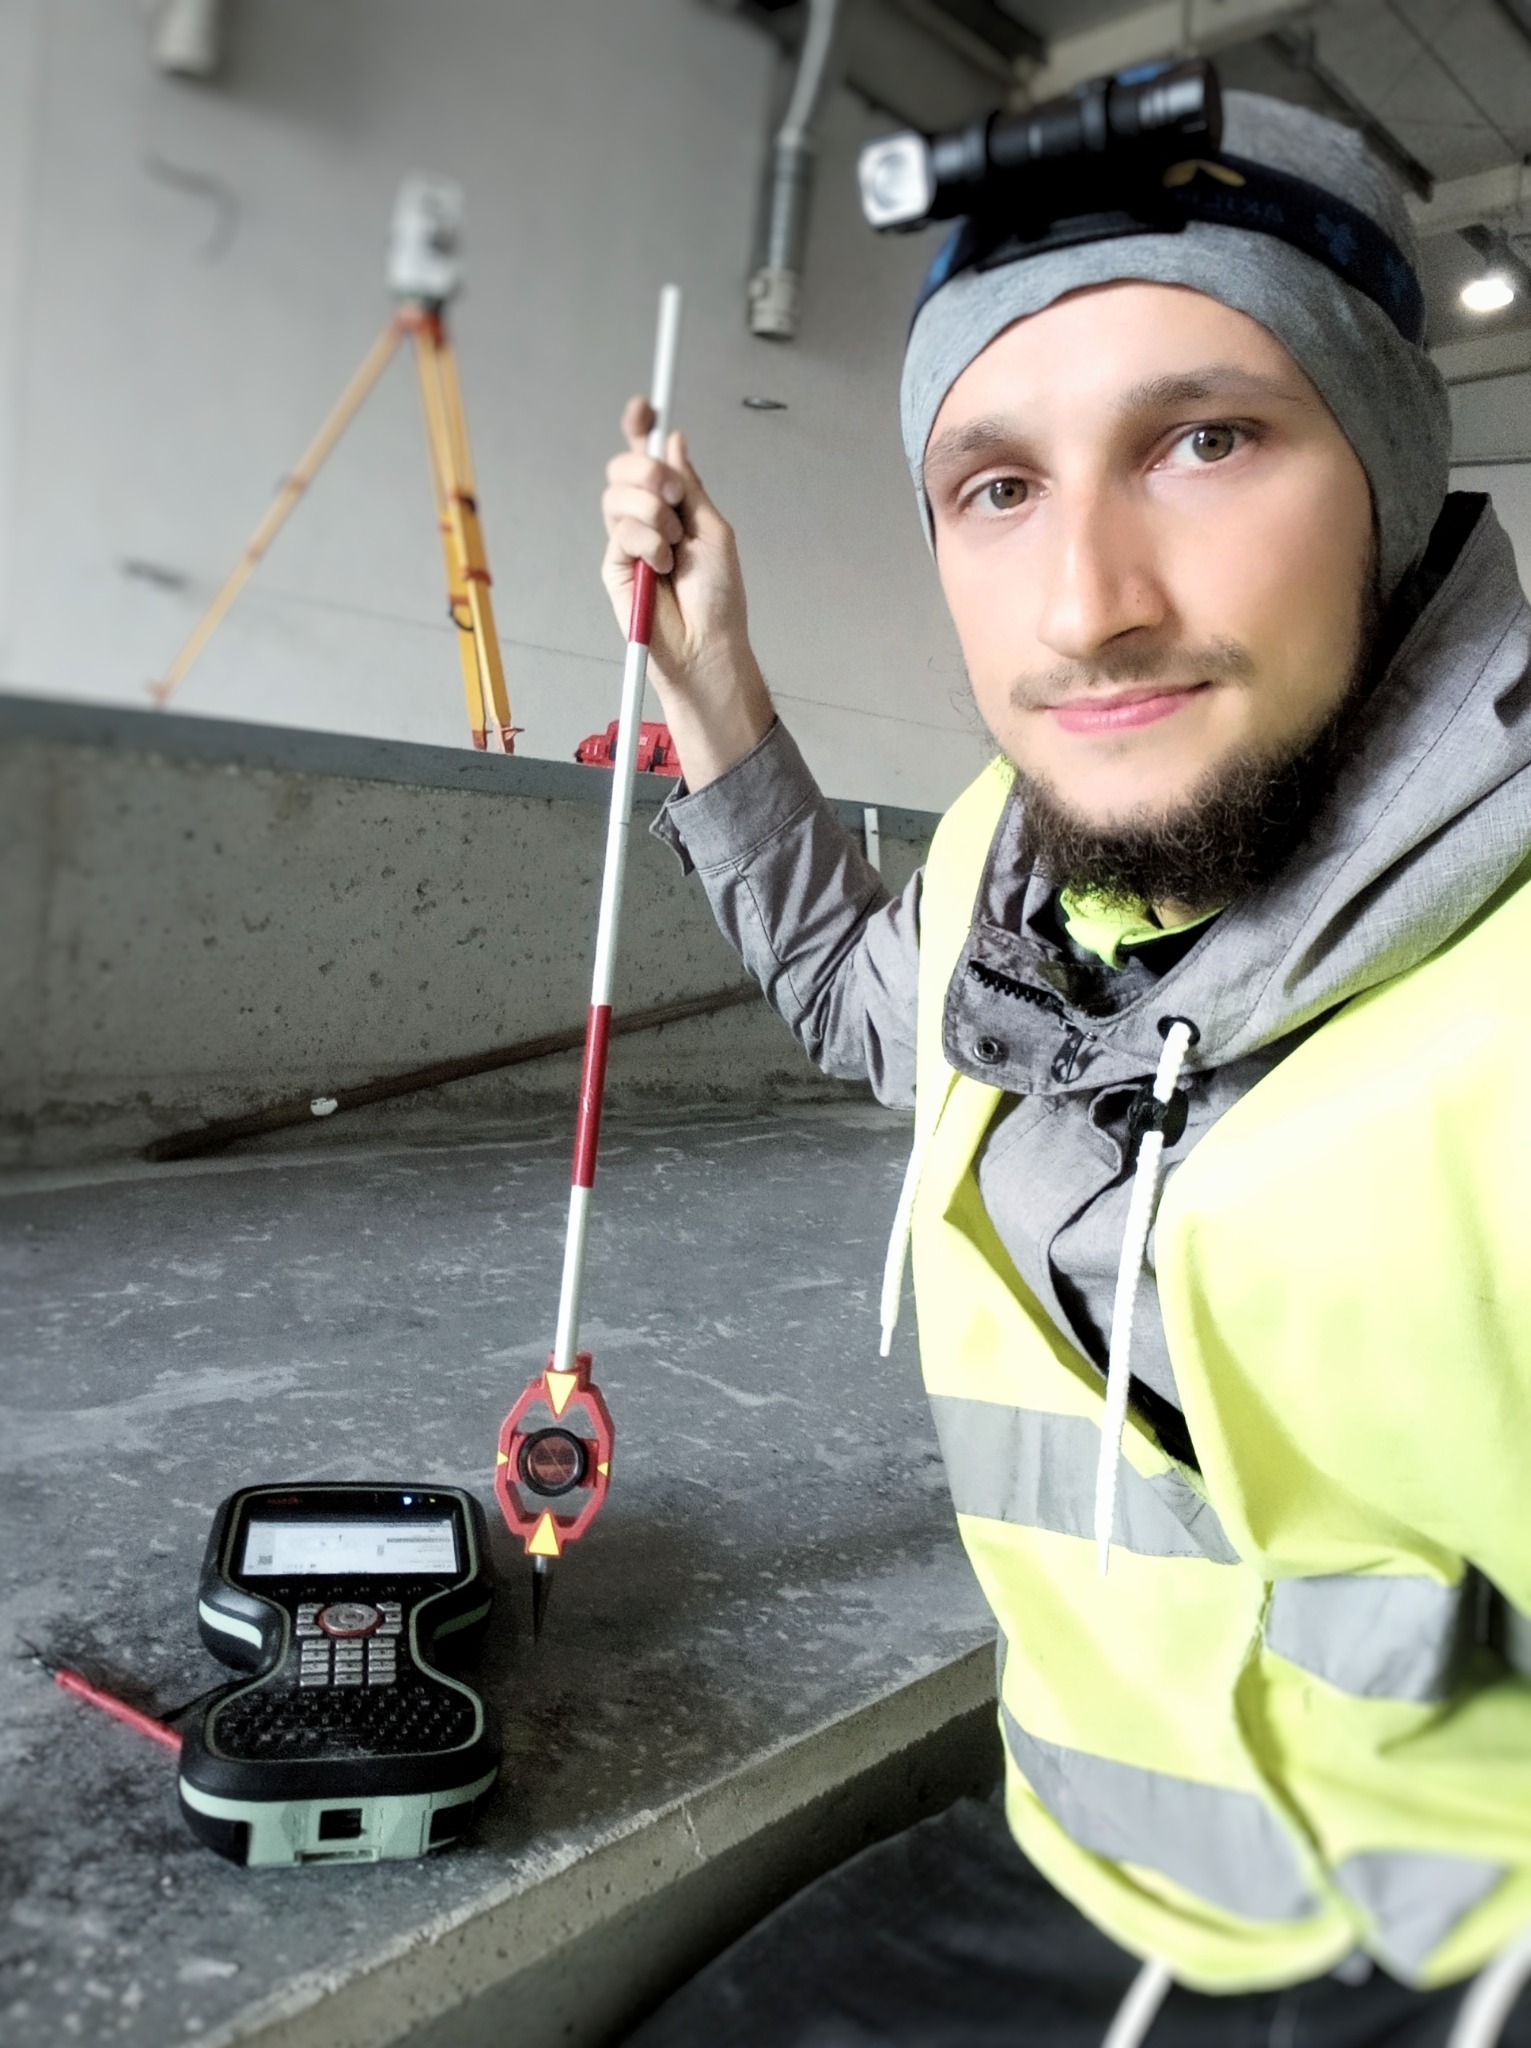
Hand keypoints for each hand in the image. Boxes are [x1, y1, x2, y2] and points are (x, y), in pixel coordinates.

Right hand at [601, 397, 772, 788]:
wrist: (707, 644)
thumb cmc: (719, 597)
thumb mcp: (714, 530)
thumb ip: (692, 487)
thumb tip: (675, 442)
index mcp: (674, 505)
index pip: (649, 457)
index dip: (641, 429)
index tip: (645, 408)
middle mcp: (646, 518)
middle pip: (624, 468)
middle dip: (650, 474)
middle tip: (676, 499)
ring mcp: (626, 541)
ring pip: (618, 495)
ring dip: (653, 515)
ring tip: (673, 549)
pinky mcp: (612, 565)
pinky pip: (620, 531)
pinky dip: (646, 544)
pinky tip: (660, 567)